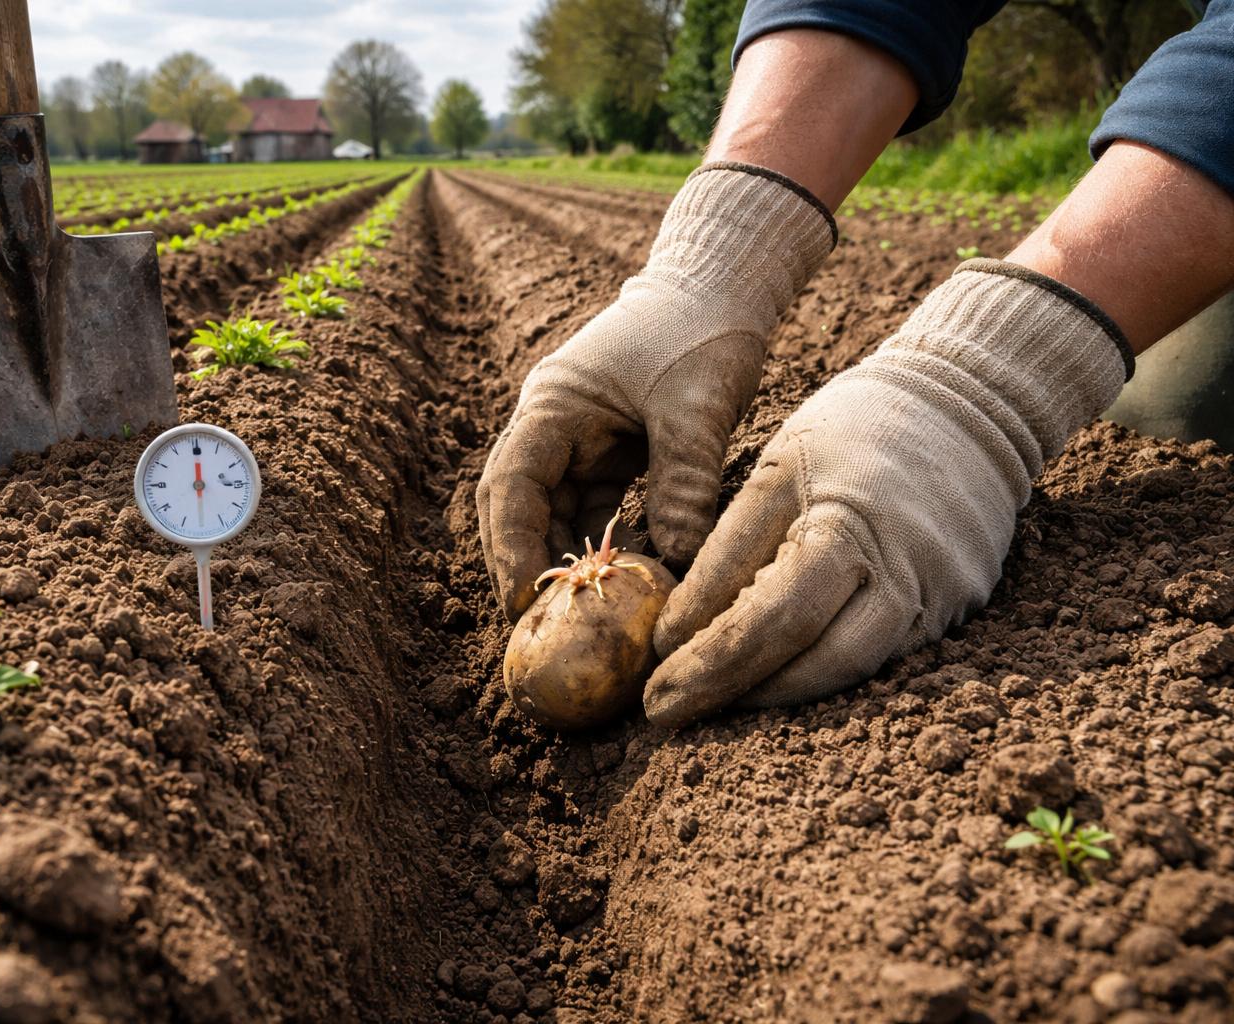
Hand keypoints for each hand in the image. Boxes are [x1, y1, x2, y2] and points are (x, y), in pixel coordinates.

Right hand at [477, 163, 833, 619]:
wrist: (722, 283)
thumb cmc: (703, 330)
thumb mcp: (696, 408)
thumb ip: (684, 484)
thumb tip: (678, 566)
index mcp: (554, 405)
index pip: (512, 486)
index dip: (511, 548)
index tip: (526, 600)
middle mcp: (553, 424)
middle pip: (520, 507)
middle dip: (528, 564)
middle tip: (542, 628)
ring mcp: (579, 438)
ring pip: (556, 513)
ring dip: (567, 560)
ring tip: (580, 617)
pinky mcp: (610, 449)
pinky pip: (594, 507)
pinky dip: (603, 543)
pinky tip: (622, 582)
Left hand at [644, 261, 1132, 726]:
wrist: (970, 404)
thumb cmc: (855, 426)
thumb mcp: (775, 468)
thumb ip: (726, 551)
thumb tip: (672, 633)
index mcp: (849, 527)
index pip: (768, 617)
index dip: (706, 661)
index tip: (652, 688)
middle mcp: (905, 573)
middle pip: (814, 663)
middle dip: (733, 694)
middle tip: (666, 711)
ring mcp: (942, 598)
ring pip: (851, 674)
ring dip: (776, 696)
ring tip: (711, 701)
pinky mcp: (959, 610)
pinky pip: (883, 659)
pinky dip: (821, 672)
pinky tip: (772, 677)